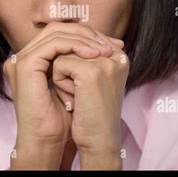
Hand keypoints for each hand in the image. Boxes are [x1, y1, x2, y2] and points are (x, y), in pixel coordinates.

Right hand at [3, 22, 123, 168]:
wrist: (48, 138)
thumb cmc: (64, 117)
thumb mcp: (78, 83)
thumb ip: (84, 62)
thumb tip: (110, 45)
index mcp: (35, 58)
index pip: (62, 33)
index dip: (87, 35)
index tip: (113, 44)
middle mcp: (25, 55)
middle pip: (58, 28)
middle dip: (87, 33)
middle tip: (110, 45)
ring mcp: (22, 58)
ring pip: (57, 32)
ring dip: (84, 39)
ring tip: (104, 50)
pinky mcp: (25, 64)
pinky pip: (54, 44)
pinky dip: (75, 45)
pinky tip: (92, 55)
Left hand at [52, 46, 128, 169]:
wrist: (98, 140)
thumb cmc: (92, 112)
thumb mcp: (91, 79)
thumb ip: (85, 56)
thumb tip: (65, 36)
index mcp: (118, 55)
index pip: (83, 38)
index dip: (72, 61)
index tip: (82, 86)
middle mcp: (116, 54)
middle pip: (72, 44)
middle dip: (67, 69)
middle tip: (81, 94)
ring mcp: (105, 62)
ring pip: (63, 54)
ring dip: (62, 76)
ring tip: (78, 96)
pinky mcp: (92, 72)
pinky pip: (59, 64)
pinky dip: (60, 83)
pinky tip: (74, 100)